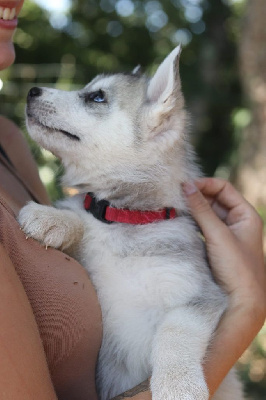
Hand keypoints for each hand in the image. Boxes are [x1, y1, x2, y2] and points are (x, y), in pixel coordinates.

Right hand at [183, 178, 264, 310]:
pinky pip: (203, 227)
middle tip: (176, 196)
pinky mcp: (216, 246)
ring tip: (175, 207)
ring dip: (193, 209)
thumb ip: (201, 209)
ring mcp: (226, 234)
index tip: (185, 186)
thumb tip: (186, 186)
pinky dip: (192, 222)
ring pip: (207, 214)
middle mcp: (238, 222)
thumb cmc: (237, 268)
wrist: (241, 301)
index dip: (205, 184)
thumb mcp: (218, 234)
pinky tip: (180, 222)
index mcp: (246, 215)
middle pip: (214, 200)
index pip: (224, 188)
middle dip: (196, 196)